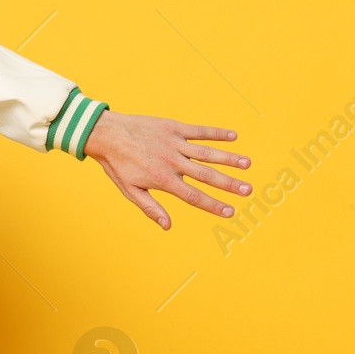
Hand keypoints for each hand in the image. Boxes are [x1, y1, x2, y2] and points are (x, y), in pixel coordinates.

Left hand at [82, 110, 250, 227]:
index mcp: (163, 179)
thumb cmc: (118, 165)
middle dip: (229, 183)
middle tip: (248, 190)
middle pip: (206, 175)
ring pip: (207, 152)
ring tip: (247, 164)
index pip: (193, 196)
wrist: (106, 134)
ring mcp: (174, 143)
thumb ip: (151, 208)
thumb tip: (168, 226)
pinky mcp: (173, 127)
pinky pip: (199, 131)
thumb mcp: (130, 190)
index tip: (230, 212)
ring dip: (228, 158)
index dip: (213, 205)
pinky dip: (216, 133)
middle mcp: (172, 161)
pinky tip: (234, 136)